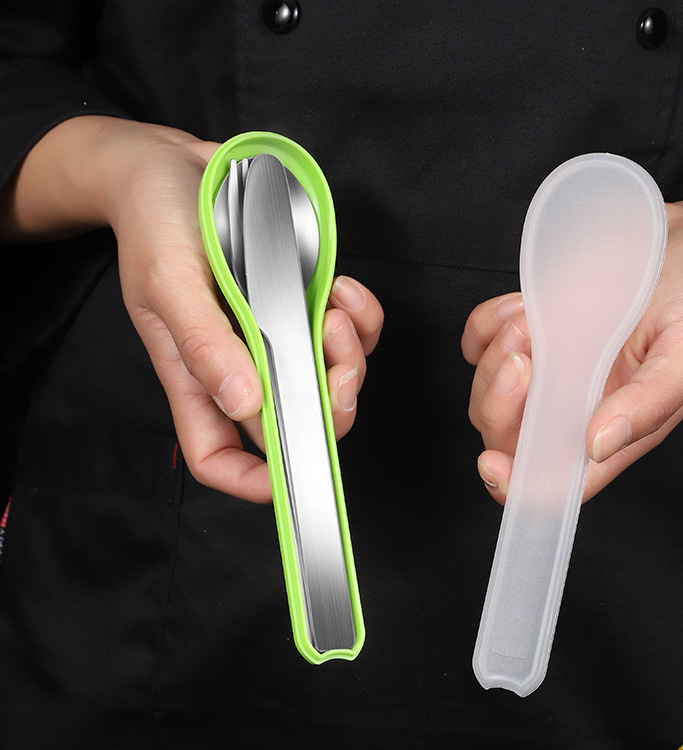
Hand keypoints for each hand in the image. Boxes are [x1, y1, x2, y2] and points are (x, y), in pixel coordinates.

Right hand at [2, 116, 382, 502]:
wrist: (172, 165)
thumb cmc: (154, 221)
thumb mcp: (170, 281)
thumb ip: (205, 345)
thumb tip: (245, 404)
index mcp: (196, 375)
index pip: (219, 456)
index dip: (253, 481)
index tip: (296, 473)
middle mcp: (239, 363)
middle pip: (294, 420)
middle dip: (328, 406)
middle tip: (336, 367)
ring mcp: (273, 333)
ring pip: (329, 376)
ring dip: (348, 354)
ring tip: (331, 311)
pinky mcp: (299, 300)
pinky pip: (348, 328)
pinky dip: (358, 316)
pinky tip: (341, 290)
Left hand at [463, 179, 682, 503]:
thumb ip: (652, 402)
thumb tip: (599, 446)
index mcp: (615, 426)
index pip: (556, 479)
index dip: (517, 483)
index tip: (494, 463)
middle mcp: (573, 405)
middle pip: (507, 435)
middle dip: (498, 403)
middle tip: (525, 356)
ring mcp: (547, 368)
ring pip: (486, 391)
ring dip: (493, 361)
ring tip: (531, 322)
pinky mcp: (530, 329)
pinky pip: (478, 343)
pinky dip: (484, 328)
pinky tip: (522, 308)